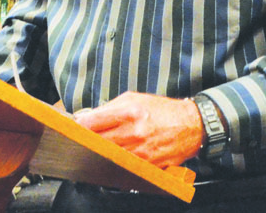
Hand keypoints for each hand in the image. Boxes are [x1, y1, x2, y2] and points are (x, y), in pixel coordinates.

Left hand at [73, 92, 203, 167]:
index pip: (92, 122)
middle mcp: (134, 132)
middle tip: (85, 139)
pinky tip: (117, 156)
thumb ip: (109, 108)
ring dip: (100, 153)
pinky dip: (115, 163)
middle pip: (95, 143)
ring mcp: (139, 152)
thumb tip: (86, 117)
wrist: (190, 126)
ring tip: (103, 146)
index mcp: (130, 111)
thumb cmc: (163, 111)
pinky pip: (120, 168)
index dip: (79, 126)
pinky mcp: (145, 166)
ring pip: (105, 158)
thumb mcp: (136, 99)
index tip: (74, 128)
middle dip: (87, 141)